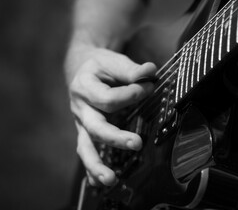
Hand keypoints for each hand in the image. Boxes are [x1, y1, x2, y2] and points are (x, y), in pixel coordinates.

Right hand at [68, 47, 156, 185]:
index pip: (109, 99)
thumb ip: (131, 69)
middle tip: (137, 144)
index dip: (132, 95)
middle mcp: (80, 107)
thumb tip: (151, 71)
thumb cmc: (101, 66)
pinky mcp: (86, 132)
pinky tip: (99, 184)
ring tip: (110, 180)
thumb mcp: (113, 60)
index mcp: (84, 87)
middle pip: (95, 127)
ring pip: (85, 146)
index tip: (150, 86)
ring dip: (97, 165)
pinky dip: (92, 170)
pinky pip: (86, 152)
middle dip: (116, 137)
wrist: (82, 68)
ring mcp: (81, 123)